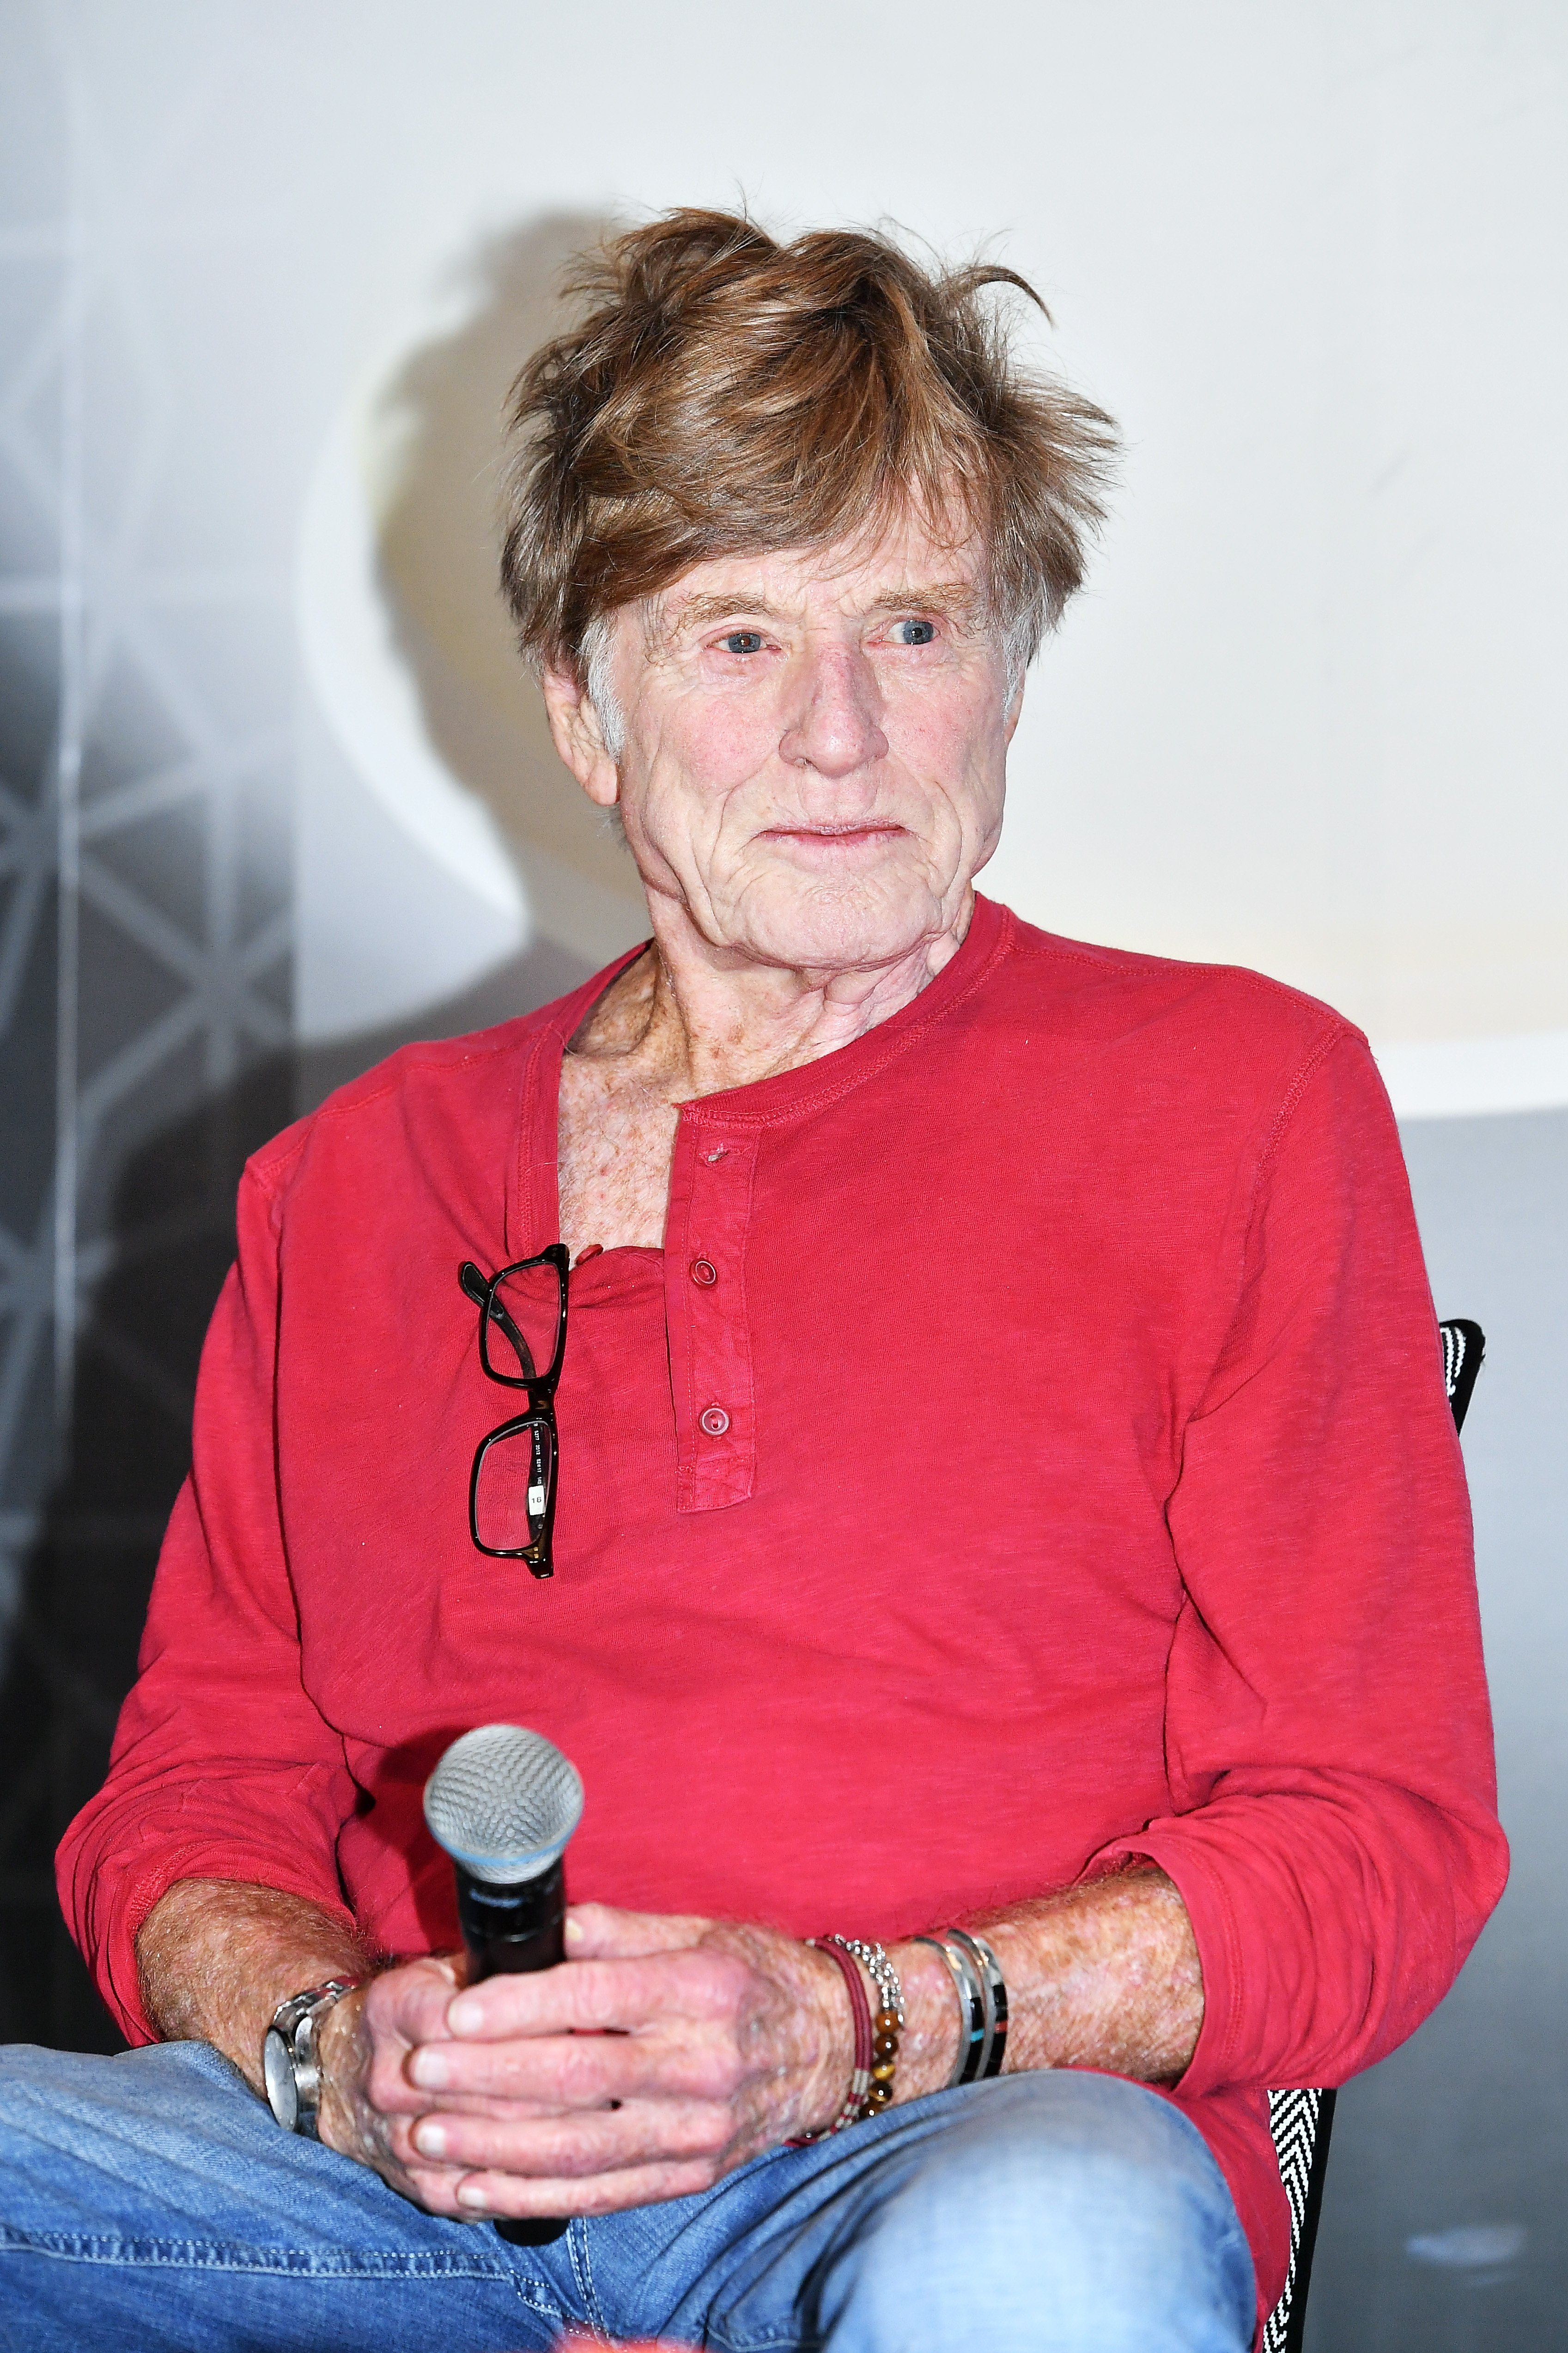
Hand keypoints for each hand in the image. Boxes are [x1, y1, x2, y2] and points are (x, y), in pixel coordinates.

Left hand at [317, 1905, 854, 2219]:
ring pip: (580, 2147)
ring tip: (429, 2132)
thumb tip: (548, 1922)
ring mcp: (696, 2129)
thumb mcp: (700, 1932)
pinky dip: (531, 2198)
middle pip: (578, 2077)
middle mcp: (700, 2062)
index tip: (457, 2010)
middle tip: (420, 2069)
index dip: (521, 2007)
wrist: (832, 2046)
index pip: (595, 1999)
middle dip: (488, 2078)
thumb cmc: (754, 1974)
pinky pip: (600, 2194)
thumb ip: (620, 1931)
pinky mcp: (689, 2174)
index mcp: (700, 1988)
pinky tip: (475, 2187)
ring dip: (496, 2145)